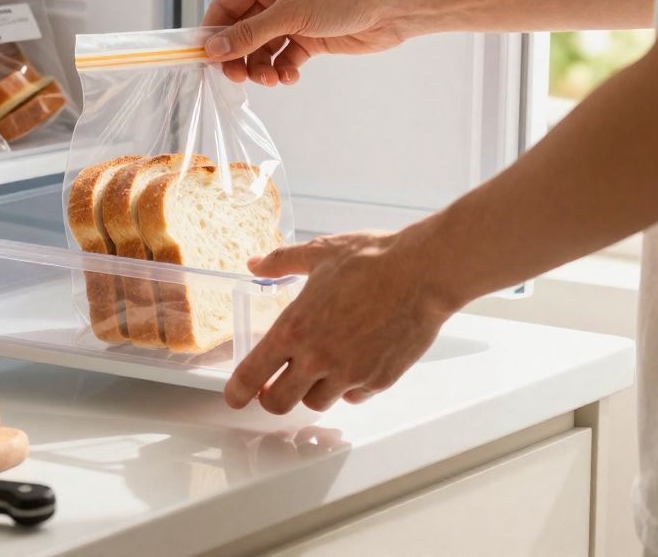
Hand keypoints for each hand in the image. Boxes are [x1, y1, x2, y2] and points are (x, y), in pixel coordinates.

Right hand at [202, 0, 413, 85]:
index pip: (225, 6)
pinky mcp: (309, 38)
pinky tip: (290, 77)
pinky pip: (284, 58)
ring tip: (272, 80)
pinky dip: (282, 70)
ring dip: (261, 68)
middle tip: (238, 78)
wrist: (392, 6)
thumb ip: (249, 34)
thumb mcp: (289, 14)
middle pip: (241, 32)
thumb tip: (212, 50)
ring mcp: (293, 18)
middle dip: (239, 56)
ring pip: (262, 49)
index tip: (205, 59)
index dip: (213, 33)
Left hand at [225, 228, 461, 413]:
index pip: (252, 374)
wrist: (423, 272)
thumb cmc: (372, 259)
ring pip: (316, 403)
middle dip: (272, 398)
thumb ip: (281, 261)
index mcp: (294, 328)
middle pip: (278, 403)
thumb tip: (256, 264)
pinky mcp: (378, 380)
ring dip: (312, 391)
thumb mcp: (319, 252)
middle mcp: (317, 358)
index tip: (234, 396)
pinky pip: (353, 396)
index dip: (237, 391)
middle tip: (276, 386)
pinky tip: (353, 363)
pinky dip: (348, 387)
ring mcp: (349, 374)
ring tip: (319, 368)